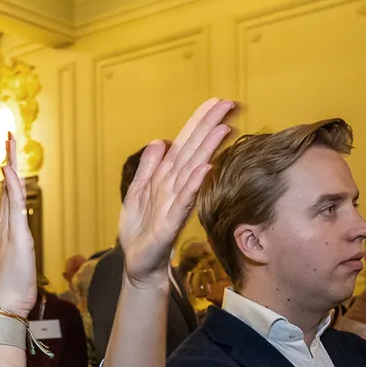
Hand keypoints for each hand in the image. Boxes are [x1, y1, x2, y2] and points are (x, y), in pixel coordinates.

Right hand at [0, 133, 37, 316]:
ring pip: (9, 191)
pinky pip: (13, 207)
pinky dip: (12, 187)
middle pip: (8, 186)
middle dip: (9, 161)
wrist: (3, 308)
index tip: (10, 157)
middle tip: (9, 136)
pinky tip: (10, 171)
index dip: (10, 176)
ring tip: (10, 142)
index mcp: (7, 232)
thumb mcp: (15, 264)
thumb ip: (10, 247)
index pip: (9, 197)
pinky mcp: (16, 238)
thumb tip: (1, 233)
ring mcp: (9, 231)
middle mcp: (5, 227)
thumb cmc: (11, 291)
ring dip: (10, 165)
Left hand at [119, 99, 235, 286]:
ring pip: (192, 170)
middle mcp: (175, 186)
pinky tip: (204, 168)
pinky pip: (183, 200)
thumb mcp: (136, 193)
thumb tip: (159, 141)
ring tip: (223, 129)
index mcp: (166, 177)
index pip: (185, 144)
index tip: (215, 102)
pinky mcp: (171, 222)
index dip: (198, 123)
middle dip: (209, 127)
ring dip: (207, 149)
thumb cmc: (140, 231)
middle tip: (229, 105)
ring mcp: (175, 203)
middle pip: (194, 151)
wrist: (138, 263)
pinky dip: (193, 183)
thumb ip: (147, 168)